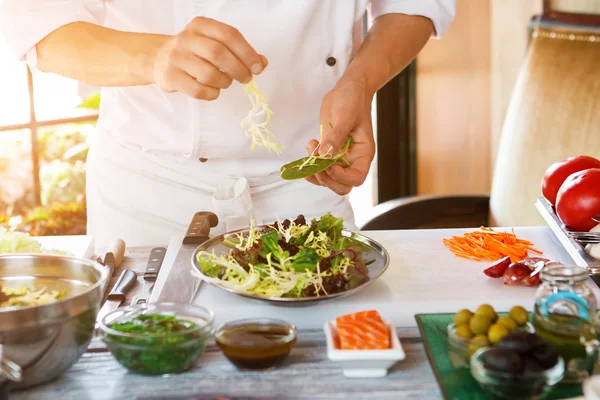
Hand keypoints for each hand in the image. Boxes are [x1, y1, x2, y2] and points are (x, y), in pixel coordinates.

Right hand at [152, 17, 267, 99]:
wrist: (160, 58)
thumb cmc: (195, 52)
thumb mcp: (215, 44)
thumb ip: (240, 52)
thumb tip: (261, 63)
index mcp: (201, 25)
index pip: (229, 35)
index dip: (247, 53)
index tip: (258, 67)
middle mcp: (187, 38)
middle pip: (219, 53)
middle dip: (238, 69)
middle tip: (245, 79)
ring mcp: (176, 57)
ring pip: (209, 74)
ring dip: (224, 82)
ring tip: (225, 82)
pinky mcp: (171, 76)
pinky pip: (198, 90)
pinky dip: (212, 94)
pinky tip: (214, 91)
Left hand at [305, 79, 375, 194]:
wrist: (348, 89)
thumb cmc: (353, 99)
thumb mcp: (345, 116)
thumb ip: (335, 137)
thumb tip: (324, 155)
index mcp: (364, 153)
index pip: (356, 178)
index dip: (341, 176)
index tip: (328, 163)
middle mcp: (353, 159)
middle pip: (342, 185)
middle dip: (326, 178)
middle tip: (314, 161)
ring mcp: (341, 158)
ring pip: (329, 179)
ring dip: (316, 171)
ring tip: (311, 148)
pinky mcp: (329, 153)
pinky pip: (321, 169)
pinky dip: (311, 166)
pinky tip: (308, 150)